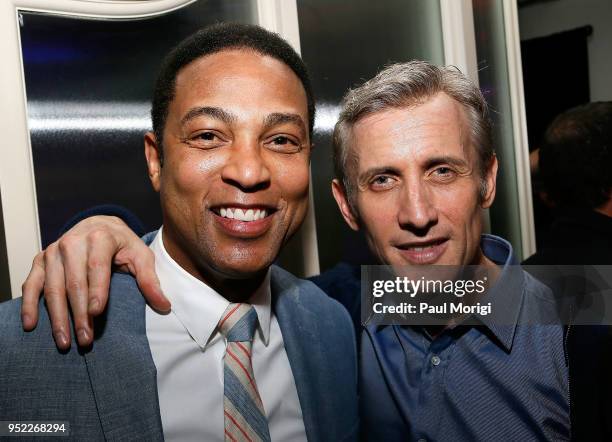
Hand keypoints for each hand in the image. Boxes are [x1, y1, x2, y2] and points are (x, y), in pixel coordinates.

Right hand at [20, 215, 169, 348]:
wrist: (98, 224)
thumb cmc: (122, 244)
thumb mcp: (141, 256)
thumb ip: (150, 280)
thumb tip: (164, 305)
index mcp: (100, 237)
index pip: (96, 267)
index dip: (96, 290)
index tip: (96, 313)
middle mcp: (73, 242)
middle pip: (73, 282)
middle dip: (78, 313)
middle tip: (85, 339)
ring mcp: (54, 251)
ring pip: (52, 287)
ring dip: (57, 317)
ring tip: (65, 341)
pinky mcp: (41, 260)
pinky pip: (32, 284)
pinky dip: (29, 305)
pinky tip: (31, 325)